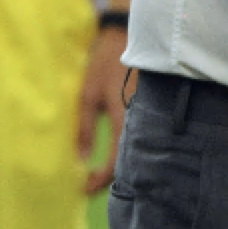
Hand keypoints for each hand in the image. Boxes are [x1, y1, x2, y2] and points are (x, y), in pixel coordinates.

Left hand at [78, 24, 128, 193]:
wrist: (124, 39)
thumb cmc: (103, 65)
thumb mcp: (87, 96)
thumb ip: (84, 130)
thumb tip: (81, 160)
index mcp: (124, 118)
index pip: (116, 162)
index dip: (100, 180)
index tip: (82, 190)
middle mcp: (140, 120)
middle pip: (129, 161)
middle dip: (108, 179)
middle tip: (87, 186)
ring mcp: (145, 115)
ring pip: (133, 150)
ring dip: (116, 166)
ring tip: (94, 174)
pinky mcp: (145, 110)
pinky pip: (135, 137)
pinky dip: (123, 152)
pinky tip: (110, 155)